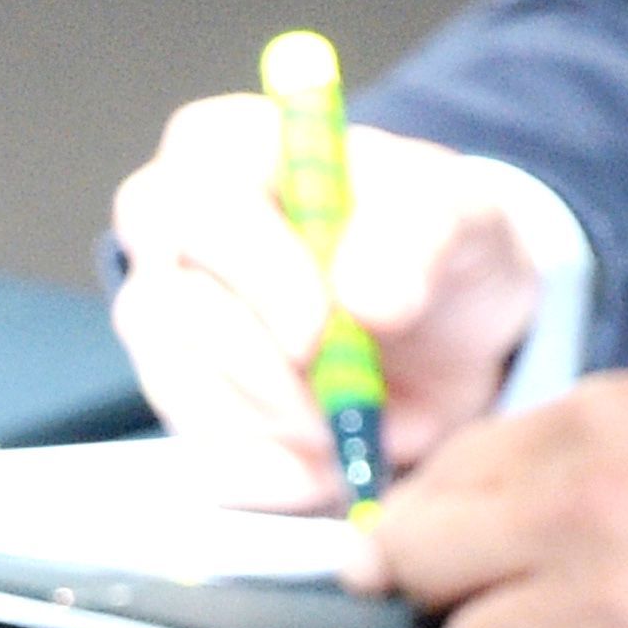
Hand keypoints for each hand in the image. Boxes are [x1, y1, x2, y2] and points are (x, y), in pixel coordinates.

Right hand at [109, 93, 546, 503]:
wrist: (453, 332)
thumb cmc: (437, 244)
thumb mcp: (461, 215)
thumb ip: (424, 235)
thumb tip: (368, 298)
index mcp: (226, 153)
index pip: (193, 197)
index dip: (249, 266)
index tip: (321, 326)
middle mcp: (172, 239)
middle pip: (168, 307)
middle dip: (264, 367)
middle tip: (345, 397)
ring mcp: (166, 331)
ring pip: (183, 389)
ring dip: (281, 421)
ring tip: (360, 418)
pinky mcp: (184, 411)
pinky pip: (206, 457)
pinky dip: (279, 474)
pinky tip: (334, 461)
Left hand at [364, 374, 627, 627]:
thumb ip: (547, 471)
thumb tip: (401, 539)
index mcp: (588, 425)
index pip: (425, 492)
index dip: (421, 544)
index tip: (446, 570)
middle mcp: (580, 503)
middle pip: (420, 576)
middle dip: (457, 602)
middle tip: (532, 608)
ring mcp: (606, 599)